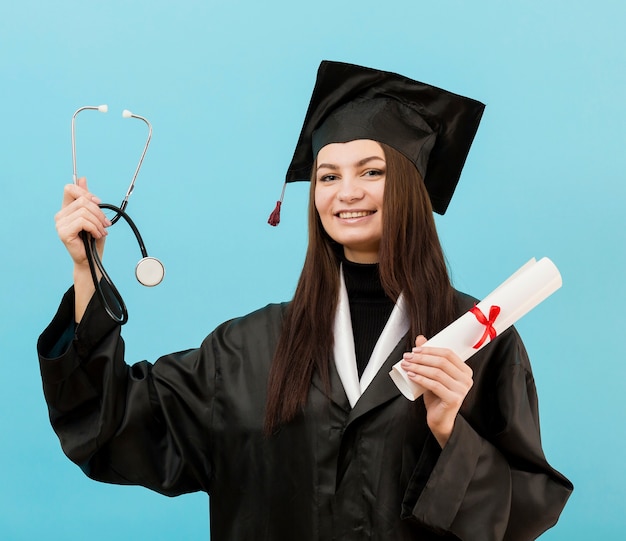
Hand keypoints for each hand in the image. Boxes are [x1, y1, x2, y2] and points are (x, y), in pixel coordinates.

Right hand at [55, 178, 109, 321]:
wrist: (92, 261)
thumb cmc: (93, 240)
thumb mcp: (94, 216)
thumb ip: (87, 198)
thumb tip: (82, 178)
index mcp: (66, 209)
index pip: (70, 188)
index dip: (86, 192)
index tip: (98, 202)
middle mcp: (60, 215)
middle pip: (83, 200)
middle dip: (99, 212)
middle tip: (105, 224)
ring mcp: (60, 224)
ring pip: (85, 211)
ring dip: (99, 222)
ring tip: (101, 232)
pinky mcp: (63, 232)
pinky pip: (83, 221)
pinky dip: (94, 228)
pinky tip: (96, 235)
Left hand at [401, 335, 472, 447]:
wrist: (440, 419)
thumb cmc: (437, 396)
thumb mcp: (433, 374)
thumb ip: (429, 357)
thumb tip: (420, 339)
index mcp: (465, 371)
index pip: (448, 353)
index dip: (430, 349)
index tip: (415, 350)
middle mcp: (466, 379)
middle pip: (442, 362)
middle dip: (422, 357)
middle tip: (407, 357)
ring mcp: (461, 390)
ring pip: (437, 373)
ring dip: (418, 367)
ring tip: (406, 365)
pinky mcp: (454, 399)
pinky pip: (435, 385)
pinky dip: (421, 378)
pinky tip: (411, 375)